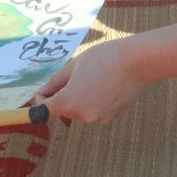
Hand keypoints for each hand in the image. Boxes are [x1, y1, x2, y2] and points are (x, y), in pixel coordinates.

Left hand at [31, 41, 145, 124]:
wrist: (136, 62)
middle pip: (62, 109)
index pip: (43, 110)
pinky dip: (93, 102)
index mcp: (68, 102)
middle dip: (63, 95)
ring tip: (93, 78)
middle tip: (74, 75)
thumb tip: (42, 94)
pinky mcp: (110, 118)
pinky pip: (93, 111)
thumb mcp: (73, 65)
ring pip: (78, 110)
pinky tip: (105, 86)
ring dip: (79, 99)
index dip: (40, 100)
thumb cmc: (103, 58)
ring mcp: (97, 119)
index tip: (45, 90)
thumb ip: (55, 82)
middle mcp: (82, 116)